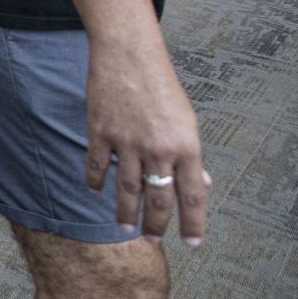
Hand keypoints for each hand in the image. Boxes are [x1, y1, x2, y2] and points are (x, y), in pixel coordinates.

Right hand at [85, 40, 209, 244]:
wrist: (129, 55)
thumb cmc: (162, 86)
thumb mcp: (187, 120)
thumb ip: (190, 155)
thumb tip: (202, 183)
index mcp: (186, 146)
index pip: (193, 196)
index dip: (193, 223)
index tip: (192, 243)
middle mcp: (158, 149)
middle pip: (158, 199)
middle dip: (157, 226)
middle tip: (154, 240)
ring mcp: (127, 142)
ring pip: (127, 190)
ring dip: (125, 213)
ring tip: (125, 227)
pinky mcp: (101, 132)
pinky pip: (97, 166)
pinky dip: (95, 182)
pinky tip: (96, 192)